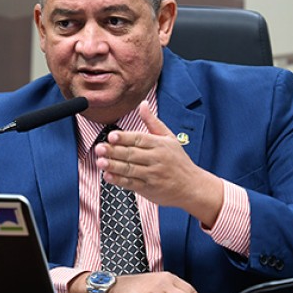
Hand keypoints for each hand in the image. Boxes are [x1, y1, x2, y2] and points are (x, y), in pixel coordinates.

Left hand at [96, 101, 224, 226]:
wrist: (192, 186)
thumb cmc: (179, 161)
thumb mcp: (169, 138)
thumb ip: (152, 122)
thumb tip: (143, 104)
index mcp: (159, 145)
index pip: (139, 139)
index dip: (124, 137)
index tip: (111, 136)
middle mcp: (156, 159)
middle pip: (132, 154)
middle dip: (114, 151)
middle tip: (100, 147)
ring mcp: (152, 175)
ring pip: (130, 169)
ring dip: (113, 166)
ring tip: (100, 162)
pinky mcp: (149, 189)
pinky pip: (132, 184)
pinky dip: (119, 181)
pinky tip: (108, 176)